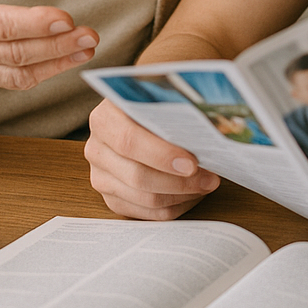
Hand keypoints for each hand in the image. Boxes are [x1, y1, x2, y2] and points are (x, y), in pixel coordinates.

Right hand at [0, 0, 97, 87]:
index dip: (30, 24)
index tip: (64, 18)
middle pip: (13, 51)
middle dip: (55, 45)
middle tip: (89, 35)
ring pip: (18, 70)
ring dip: (57, 61)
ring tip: (88, 48)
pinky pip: (15, 81)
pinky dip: (45, 73)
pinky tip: (71, 60)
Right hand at [85, 99, 219, 219]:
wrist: (134, 112)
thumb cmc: (152, 102)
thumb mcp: (158, 93)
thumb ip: (174, 105)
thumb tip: (208, 124)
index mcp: (104, 119)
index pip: (129, 141)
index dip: (162, 155)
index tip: (192, 163)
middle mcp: (97, 149)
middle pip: (137, 176)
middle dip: (180, 181)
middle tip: (211, 178)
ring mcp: (101, 176)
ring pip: (144, 198)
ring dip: (181, 195)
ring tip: (207, 183)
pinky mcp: (112, 197)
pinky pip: (146, 213)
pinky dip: (175, 206)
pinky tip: (193, 193)